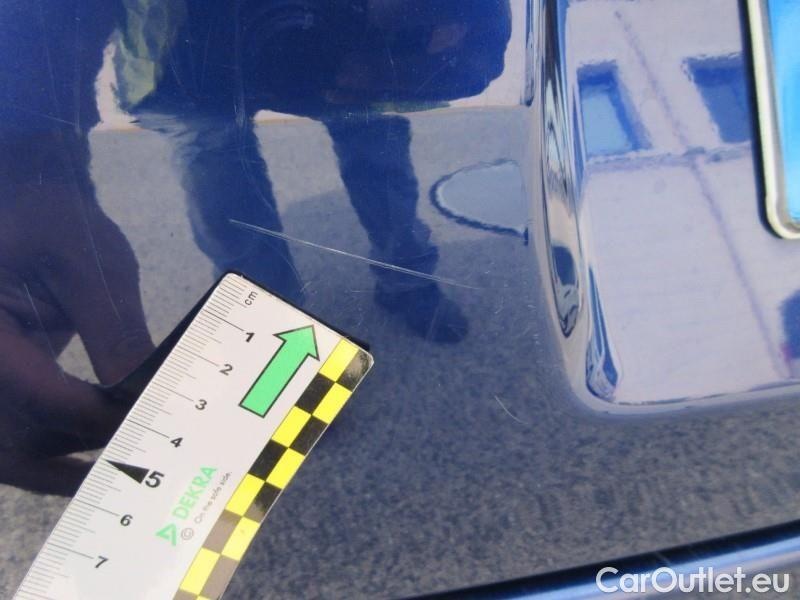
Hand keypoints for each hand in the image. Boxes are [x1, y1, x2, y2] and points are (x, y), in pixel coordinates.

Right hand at [0, 132, 153, 494]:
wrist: (20, 193)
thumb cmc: (52, 213)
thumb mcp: (89, 259)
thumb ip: (114, 327)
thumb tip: (149, 393)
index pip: (37, 392)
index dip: (98, 418)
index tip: (153, 426)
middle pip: (13, 433)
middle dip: (80, 450)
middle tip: (144, 460)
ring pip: (5, 447)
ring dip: (57, 467)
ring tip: (122, 479)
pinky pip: (9, 429)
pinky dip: (45, 453)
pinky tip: (90, 470)